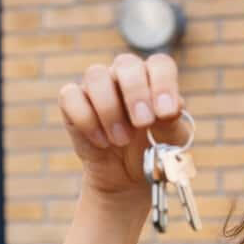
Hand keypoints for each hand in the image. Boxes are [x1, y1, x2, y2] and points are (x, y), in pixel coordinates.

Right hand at [58, 52, 186, 198]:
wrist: (127, 179)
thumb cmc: (152, 152)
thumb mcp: (170, 143)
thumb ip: (173, 125)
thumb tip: (172, 109)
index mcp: (152, 80)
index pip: (159, 64)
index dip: (164, 83)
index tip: (166, 112)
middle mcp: (123, 77)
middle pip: (126, 63)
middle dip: (136, 93)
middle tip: (143, 123)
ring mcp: (97, 88)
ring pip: (96, 76)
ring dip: (110, 110)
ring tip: (122, 140)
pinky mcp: (73, 104)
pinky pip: (70, 96)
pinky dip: (86, 120)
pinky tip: (102, 142)